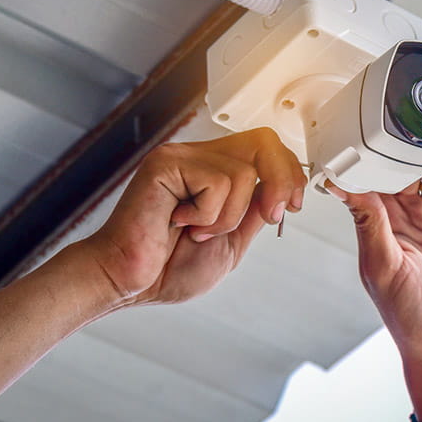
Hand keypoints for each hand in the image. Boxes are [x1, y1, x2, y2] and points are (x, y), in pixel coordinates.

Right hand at [81, 128, 305, 307]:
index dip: (289, 172)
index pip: (264, 148)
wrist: (129, 281)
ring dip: (228, 218)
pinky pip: (217, 183)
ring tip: (197, 230)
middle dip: (281, 180)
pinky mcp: (166, 164)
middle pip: (263, 141)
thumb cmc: (169, 266)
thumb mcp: (231, 241)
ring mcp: (182, 157)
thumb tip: (281, 191)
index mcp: (214, 171)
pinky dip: (208, 216)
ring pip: (243, 172)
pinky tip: (179, 222)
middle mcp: (199, 157)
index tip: (293, 204)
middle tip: (271, 215)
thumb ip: (253, 212)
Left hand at [326, 159, 421, 421]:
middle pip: (400, 175)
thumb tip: (344, 188)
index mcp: (378, 226)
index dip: (365, 166)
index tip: (360, 145)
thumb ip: (369, 224)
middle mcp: (406, 218)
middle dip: (401, 161)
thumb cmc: (407, 314)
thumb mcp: (382, 266)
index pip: (368, 186)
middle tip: (404, 153)